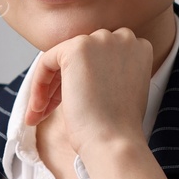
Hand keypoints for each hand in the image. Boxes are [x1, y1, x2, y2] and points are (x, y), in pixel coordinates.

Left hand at [23, 27, 151, 156]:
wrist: (114, 140)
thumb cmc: (119, 127)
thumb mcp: (124, 91)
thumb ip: (111, 72)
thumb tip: (85, 72)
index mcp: (139, 48)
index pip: (102, 56)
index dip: (85, 79)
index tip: (76, 102)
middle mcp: (124, 37)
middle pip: (81, 55)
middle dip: (64, 81)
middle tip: (52, 109)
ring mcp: (101, 39)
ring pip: (62, 58)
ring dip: (49, 87)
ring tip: (40, 114)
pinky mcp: (77, 47)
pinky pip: (47, 61)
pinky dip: (39, 84)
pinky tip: (38, 108)